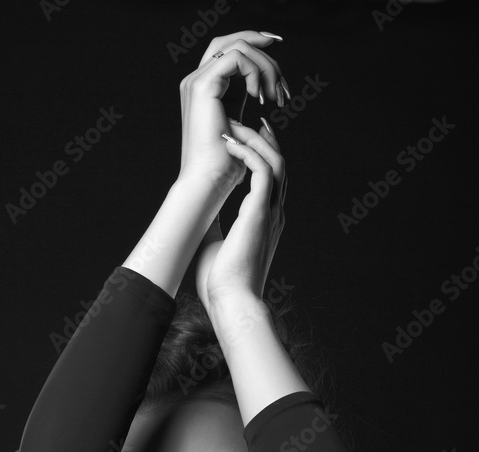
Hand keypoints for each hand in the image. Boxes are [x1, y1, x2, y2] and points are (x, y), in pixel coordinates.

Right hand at [178, 30, 284, 200]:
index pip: (232, 51)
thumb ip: (251, 103)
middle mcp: (198, 80)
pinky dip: (255, 72)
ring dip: (265, 67)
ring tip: (274, 96)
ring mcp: (197, 81)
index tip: (281, 75)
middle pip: (233, 40)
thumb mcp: (243, 129)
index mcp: (207, 89)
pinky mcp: (202, 86)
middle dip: (264, 52)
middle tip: (282, 84)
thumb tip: (273, 91)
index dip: (258, 50)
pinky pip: (236, 57)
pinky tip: (259, 96)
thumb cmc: (226, 166)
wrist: (209, 181)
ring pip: (238, 45)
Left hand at [195, 119, 286, 309]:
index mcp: (265, 221)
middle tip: (242, 121)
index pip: (271, 179)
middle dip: (262, 139)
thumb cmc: (221, 283)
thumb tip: (199, 214)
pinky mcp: (261, 213)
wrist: (231, 301)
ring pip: (275, 161)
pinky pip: (263, 170)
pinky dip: (248, 152)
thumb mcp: (215, 245)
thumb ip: (214, 225)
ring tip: (233, 128)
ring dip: (254, 140)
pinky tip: (230, 144)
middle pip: (278, 164)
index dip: (260, 155)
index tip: (243, 139)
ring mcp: (270, 213)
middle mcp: (273, 214)